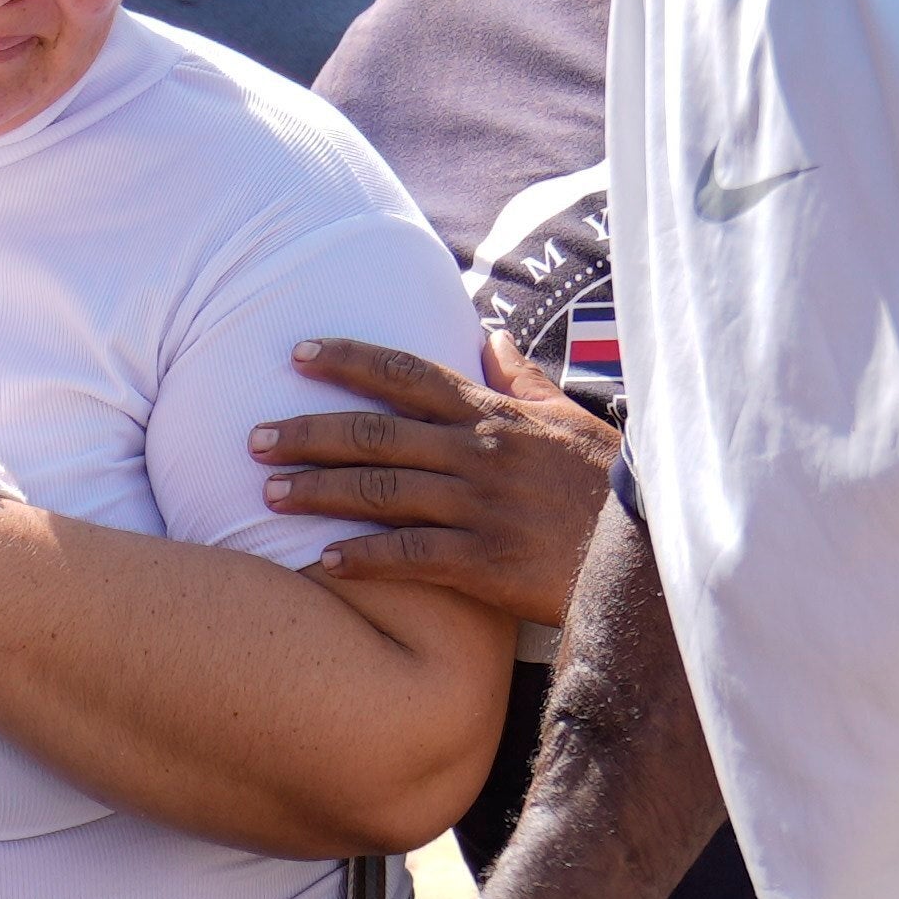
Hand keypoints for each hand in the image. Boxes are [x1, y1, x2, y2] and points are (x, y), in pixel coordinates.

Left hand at [254, 331, 612, 634]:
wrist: (646, 550)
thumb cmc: (606, 484)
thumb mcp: (568, 418)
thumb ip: (522, 378)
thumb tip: (487, 337)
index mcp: (493, 414)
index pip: (407, 374)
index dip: (349, 361)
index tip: (298, 355)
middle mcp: (478, 452)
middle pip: (376, 432)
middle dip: (308, 433)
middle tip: (252, 439)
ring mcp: (479, 507)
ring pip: (381, 490)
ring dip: (319, 492)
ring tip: (267, 495)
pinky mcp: (485, 561)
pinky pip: (411, 556)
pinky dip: (364, 558)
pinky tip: (323, 562)